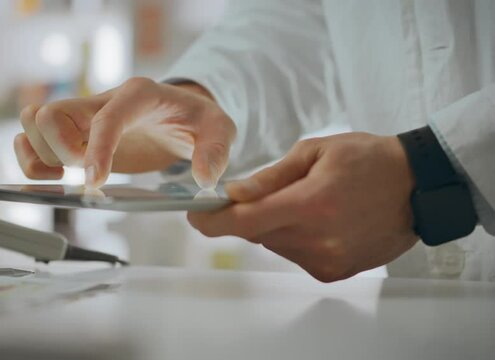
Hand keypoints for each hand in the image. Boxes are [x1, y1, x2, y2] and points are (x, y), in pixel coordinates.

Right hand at [13, 78, 235, 187]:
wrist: (180, 116)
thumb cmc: (196, 120)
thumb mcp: (220, 130)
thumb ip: (216, 151)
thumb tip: (203, 178)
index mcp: (138, 95)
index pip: (106, 116)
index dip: (97, 149)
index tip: (95, 183)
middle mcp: (102, 100)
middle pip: (50, 113)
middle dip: (62, 152)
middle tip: (86, 172)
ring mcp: (83, 116)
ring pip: (32, 123)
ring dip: (41, 155)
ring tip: (68, 172)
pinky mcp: (73, 134)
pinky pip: (31, 140)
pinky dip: (32, 160)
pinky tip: (58, 175)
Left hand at [188, 133, 417, 281]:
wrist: (417, 186)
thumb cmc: (368, 160)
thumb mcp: (316, 151)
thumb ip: (271, 176)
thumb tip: (234, 193)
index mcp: (311, 203)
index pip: (245, 222)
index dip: (213, 221)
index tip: (195, 215)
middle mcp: (318, 239)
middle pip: (257, 233)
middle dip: (252, 213)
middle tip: (266, 191)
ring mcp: (328, 259)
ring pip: (274, 244)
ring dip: (276, 224)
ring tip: (307, 200)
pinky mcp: (336, 271)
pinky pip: (295, 255)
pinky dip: (294, 237)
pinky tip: (320, 218)